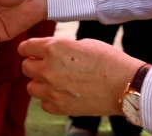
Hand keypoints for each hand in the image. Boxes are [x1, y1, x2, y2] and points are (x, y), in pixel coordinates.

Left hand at [19, 37, 141, 116]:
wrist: (125, 84)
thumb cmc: (108, 59)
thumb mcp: (83, 43)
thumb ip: (62, 47)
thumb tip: (51, 51)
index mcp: (54, 48)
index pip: (25, 47)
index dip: (28, 49)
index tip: (31, 51)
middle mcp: (49, 69)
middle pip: (25, 67)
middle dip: (34, 65)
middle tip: (45, 65)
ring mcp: (53, 90)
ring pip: (31, 87)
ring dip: (40, 83)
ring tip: (55, 81)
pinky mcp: (61, 108)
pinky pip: (44, 104)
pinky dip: (50, 99)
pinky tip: (62, 93)